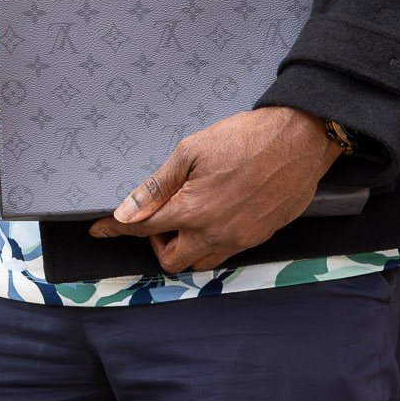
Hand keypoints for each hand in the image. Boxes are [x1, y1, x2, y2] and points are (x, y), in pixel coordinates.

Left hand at [88, 106, 338, 272]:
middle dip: (157, 243)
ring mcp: (241, 239)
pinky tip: (212, 217)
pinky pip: (227, 253)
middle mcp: (216, 233)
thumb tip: (128, 211)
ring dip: (186, 248)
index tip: (100, 229)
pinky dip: (211, 243)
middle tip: (160, 218)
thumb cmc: (245, 139)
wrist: (299, 140)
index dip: (116, 229)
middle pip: (172, 260)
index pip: (142, 229)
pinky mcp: (260, 237)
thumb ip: (157, 187)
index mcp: (193, 211)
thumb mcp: (191, 152)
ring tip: (186, 218)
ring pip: (201, 262)